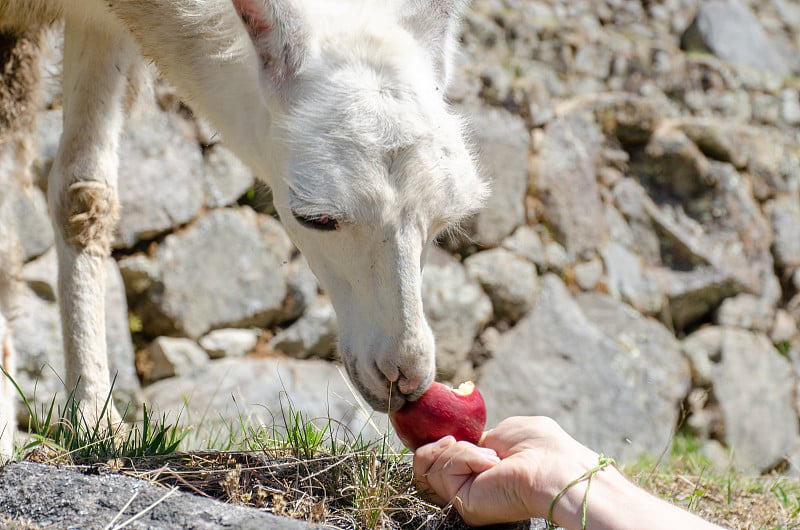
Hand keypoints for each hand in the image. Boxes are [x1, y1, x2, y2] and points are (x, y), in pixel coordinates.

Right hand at [413, 416, 599, 526]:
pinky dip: (464, 457)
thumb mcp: (504, 431)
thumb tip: (464, 440)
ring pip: (429, 467)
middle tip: (454, 439)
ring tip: (488, 455)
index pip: (442, 460)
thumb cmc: (540, 446)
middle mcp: (469, 486)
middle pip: (426, 467)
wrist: (553, 468)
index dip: (437, 444)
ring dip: (457, 451)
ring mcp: (464, 497)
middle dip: (434, 447)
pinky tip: (490, 462)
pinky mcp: (463, 504)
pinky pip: (443, 471)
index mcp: (480, 470)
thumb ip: (480, 438)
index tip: (447, 432)